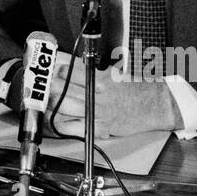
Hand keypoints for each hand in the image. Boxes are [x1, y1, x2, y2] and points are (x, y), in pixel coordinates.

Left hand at [41, 60, 179, 138]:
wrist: (156, 105)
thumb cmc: (139, 88)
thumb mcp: (117, 72)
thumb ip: (97, 71)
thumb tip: (78, 68)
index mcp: (101, 78)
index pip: (71, 72)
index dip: (57, 70)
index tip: (50, 70)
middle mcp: (98, 95)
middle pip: (64, 89)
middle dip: (49, 86)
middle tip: (40, 85)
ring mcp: (99, 112)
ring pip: (66, 107)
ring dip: (51, 104)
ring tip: (42, 101)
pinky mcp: (101, 127)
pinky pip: (76, 127)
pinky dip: (63, 124)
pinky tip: (56, 120)